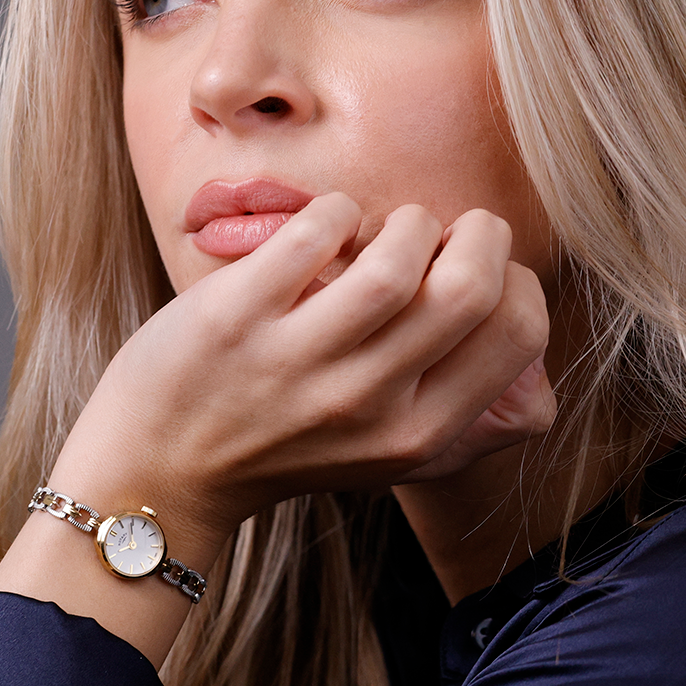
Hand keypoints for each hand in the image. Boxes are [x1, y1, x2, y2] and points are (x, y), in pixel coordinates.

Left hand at [51, 194, 552, 566]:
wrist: (161, 475)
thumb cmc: (280, 444)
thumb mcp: (382, 453)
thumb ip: (455, 406)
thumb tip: (525, 339)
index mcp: (418, 436)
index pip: (519, 332)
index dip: (515, 281)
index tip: (479, 270)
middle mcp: (367, 404)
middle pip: (474, 285)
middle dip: (476, 233)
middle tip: (446, 230)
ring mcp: (300, 360)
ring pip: (402, 252)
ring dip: (405, 220)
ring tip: (382, 230)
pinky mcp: (238, 315)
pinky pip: (321, 226)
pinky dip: (334, 210)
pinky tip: (321, 228)